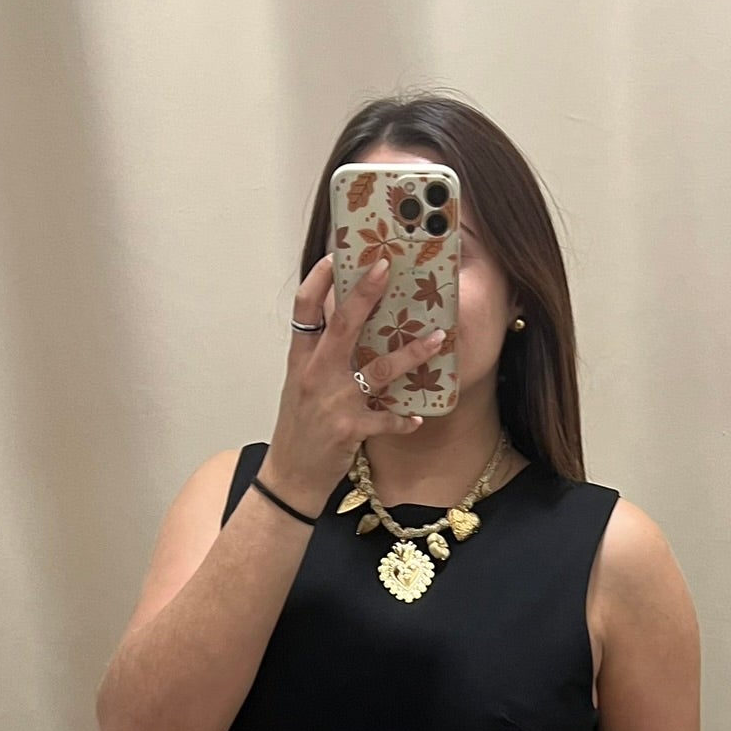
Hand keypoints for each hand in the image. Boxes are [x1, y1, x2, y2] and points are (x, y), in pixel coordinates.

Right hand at [262, 252, 444, 507]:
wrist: (290, 476)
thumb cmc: (299, 428)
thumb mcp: (302, 386)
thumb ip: (321, 358)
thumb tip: (348, 328)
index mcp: (301, 360)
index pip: (304, 310)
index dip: (317, 279)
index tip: (334, 255)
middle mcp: (316, 374)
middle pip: (342, 324)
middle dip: (364, 293)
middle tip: (386, 267)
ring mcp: (334, 401)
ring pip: (378, 368)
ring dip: (412, 353)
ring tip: (439, 338)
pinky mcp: (350, 428)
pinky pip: (387, 418)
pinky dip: (403, 419)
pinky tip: (417, 418)